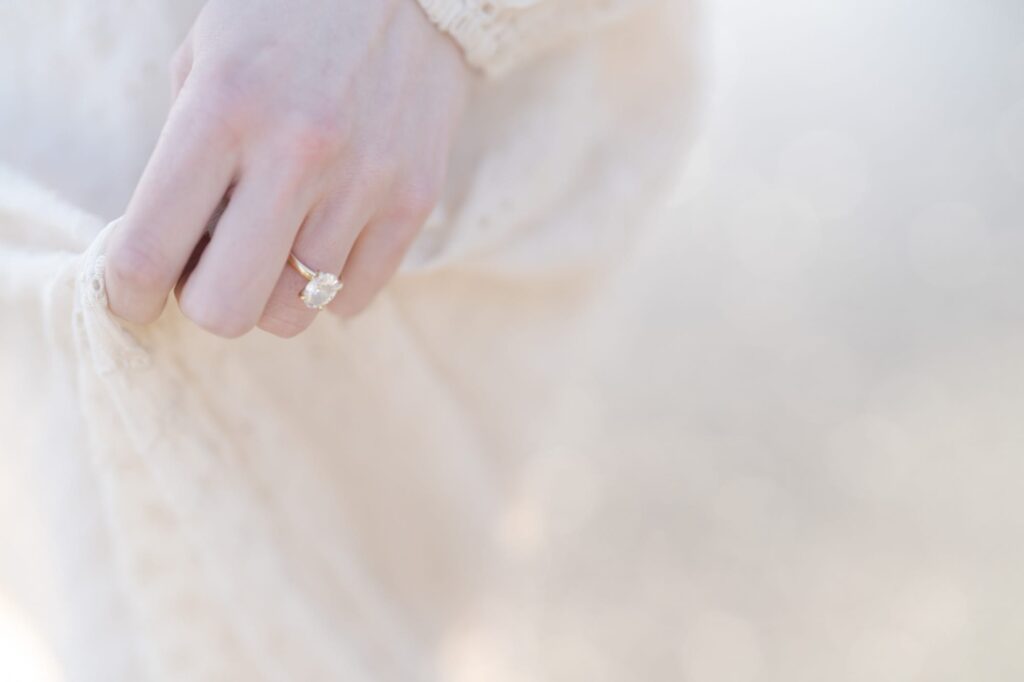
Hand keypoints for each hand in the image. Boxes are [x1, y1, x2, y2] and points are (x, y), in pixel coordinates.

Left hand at [105, 0, 468, 336]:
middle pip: (225, 309)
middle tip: (212, 268)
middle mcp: (298, 152)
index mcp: (223, 108)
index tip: (135, 293)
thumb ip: (182, 162)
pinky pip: (352, 297)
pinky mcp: (416, 199)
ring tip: (276, 240)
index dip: (127, 293)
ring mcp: (365, 181)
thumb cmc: (284, 20)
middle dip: (205, 301)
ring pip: (293, 310)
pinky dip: (328, 284)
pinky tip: (323, 238)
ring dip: (272, 288)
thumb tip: (172, 262)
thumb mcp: (205, 64)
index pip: (148, 251)